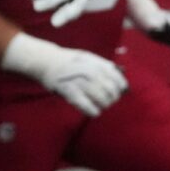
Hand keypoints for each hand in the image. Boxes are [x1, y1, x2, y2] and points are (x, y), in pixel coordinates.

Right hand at [1, 33, 127, 117]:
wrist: (48, 61)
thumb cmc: (71, 61)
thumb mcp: (91, 58)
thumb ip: (105, 67)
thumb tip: (121, 78)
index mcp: (99, 65)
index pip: (119, 81)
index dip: (121, 89)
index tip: (118, 92)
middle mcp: (92, 73)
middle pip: (111, 92)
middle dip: (112, 99)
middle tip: (109, 101)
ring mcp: (81, 83)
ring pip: (101, 100)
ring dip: (104, 106)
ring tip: (101, 106)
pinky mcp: (70, 92)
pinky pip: (86, 106)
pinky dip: (93, 111)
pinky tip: (95, 112)